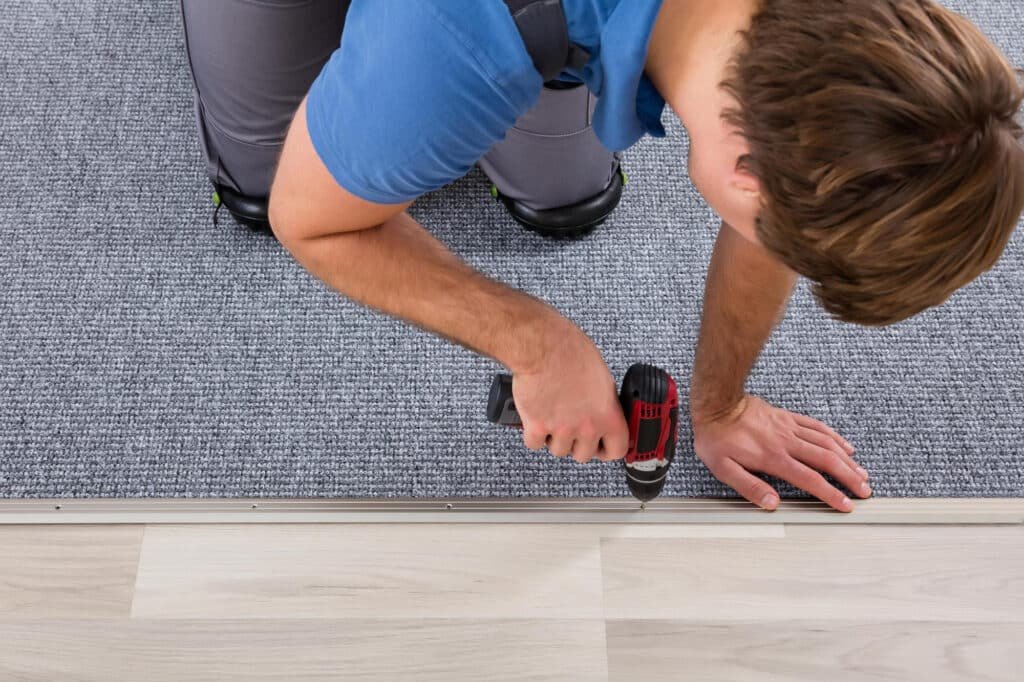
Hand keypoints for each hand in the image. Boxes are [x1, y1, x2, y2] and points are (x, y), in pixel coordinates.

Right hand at [512, 316, 629, 463]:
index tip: (602, 446)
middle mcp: (586, 426)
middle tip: (572, 430)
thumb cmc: (570, 351)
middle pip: (584, 455)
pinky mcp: (537, 427)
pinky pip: (535, 443)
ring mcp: (561, 429)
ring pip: (558, 450)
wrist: (542, 347)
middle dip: (577, 444)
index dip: (608, 449)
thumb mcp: (601, 376)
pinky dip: (533, 435)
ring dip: (554, 439)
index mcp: (607, 414)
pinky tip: (535, 421)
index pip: (617, 449)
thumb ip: (603, 400)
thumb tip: (601, 407)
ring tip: (552, 420)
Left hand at [692, 394, 870, 511]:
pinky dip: (835, 437)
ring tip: (862, 473)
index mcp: (773, 458)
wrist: (716, 404)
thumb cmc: (717, 438)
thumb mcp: (723, 468)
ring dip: (847, 459)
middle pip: (827, 461)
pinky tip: (845, 446)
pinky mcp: (788, 417)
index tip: (846, 505)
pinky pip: (817, 427)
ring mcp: (789, 428)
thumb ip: (749, 487)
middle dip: (849, 478)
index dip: (830, 494)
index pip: (810, 479)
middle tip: (864, 491)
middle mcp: (787, 442)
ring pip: (827, 443)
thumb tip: (772, 504)